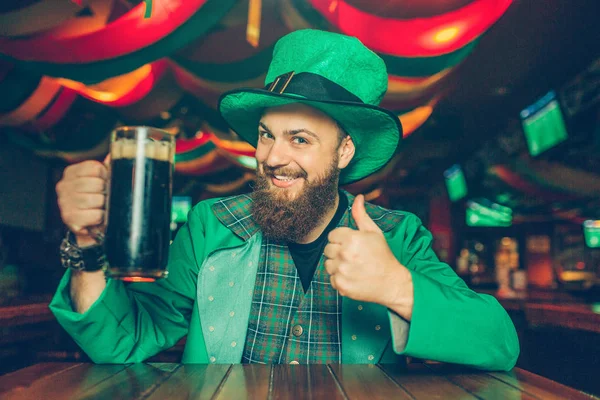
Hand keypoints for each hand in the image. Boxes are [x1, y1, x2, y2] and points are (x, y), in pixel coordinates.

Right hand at [56, 156, 109, 246]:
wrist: (87, 227)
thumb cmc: (94, 202)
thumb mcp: (98, 182)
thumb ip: (105, 168)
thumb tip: (114, 155)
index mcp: (71, 173)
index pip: (95, 167)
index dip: (105, 176)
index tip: (104, 182)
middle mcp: (64, 186)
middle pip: (97, 183)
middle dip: (105, 192)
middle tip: (104, 198)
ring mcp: (65, 202)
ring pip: (96, 199)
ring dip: (103, 206)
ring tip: (100, 208)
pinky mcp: (69, 218)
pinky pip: (95, 215)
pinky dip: (100, 217)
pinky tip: (96, 217)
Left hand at [324, 195, 413, 318]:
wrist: (391, 282)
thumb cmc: (382, 256)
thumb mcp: (374, 232)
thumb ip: (361, 215)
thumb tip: (358, 198)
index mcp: (352, 238)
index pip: (332, 236)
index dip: (342, 240)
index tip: (352, 246)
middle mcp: (345, 254)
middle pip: (328, 249)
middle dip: (338, 252)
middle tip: (354, 257)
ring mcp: (342, 270)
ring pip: (328, 264)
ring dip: (337, 266)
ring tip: (353, 267)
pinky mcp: (340, 285)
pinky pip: (331, 278)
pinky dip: (339, 279)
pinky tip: (352, 277)